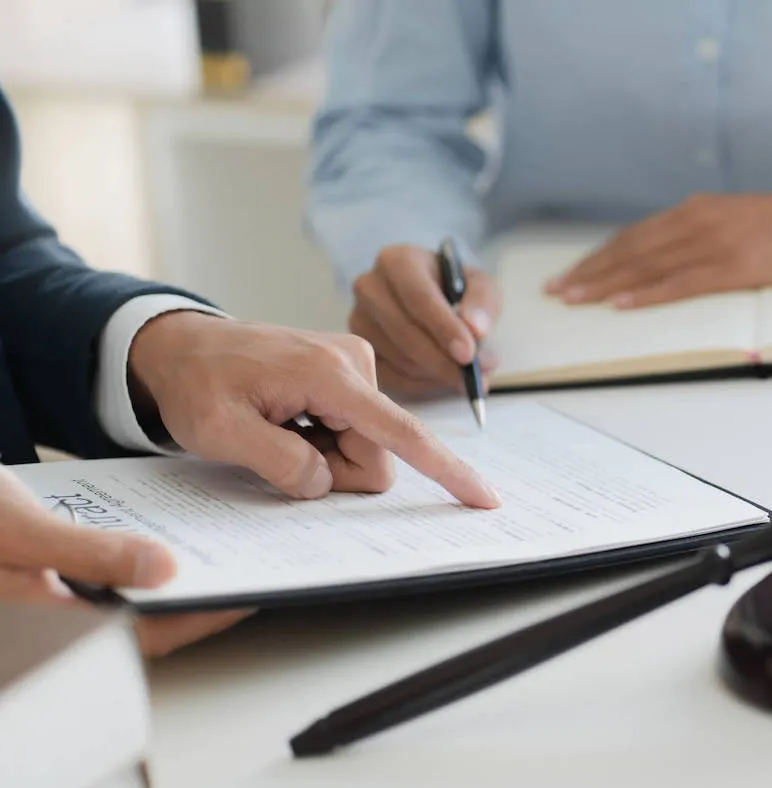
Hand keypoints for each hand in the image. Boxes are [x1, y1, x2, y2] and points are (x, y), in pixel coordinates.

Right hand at [0, 467, 249, 656]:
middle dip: (191, 602)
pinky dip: (132, 567)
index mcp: (44, 624)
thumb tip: (161, 571)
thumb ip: (91, 554)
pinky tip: (157, 543)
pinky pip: (99, 583)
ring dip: (163, 585)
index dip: (201, 619)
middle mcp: (46, 622)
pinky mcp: (39, 582)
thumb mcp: (21, 527)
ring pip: (120, 605)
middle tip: (244, 571)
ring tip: (213, 556)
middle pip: (138, 626)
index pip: (143, 638)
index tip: (248, 594)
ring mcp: (42, 603)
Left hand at [128, 311, 501, 506]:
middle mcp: (355, 363)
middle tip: (276, 449)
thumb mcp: (218, 432)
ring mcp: (354, 366)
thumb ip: (278, 462)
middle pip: (378, 454)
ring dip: (324, 455)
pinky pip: (356, 431)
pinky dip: (322, 440)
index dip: (446, 470)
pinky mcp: (348, 374)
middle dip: (335, 469)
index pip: (402, 432)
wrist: (180, 346)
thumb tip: (325, 482)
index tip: (485, 498)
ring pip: (367, 447)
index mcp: (330, 374)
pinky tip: (287, 420)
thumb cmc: (195, 383)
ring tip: (276, 430)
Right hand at [349, 244, 502, 394]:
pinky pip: (387, 376)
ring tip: (462, 375)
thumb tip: (476, 329)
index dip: (443, 328)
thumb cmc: (456, 290)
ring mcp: (358, 319)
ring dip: (433, 373)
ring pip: (397, 356)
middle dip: (440, 359)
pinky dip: (419, 384)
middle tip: (470, 379)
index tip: (467, 354)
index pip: (417, 296)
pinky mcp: (358, 349)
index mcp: (397, 260)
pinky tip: (440, 378)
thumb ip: (483, 303)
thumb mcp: (480, 286)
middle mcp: (369, 287)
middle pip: (402, 331)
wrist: (434, 298)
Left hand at [544, 184, 771, 307]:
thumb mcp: (741, 222)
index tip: (569, 274)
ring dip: (606, 284)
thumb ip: (707, 236)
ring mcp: (716, 242)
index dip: (598, 256)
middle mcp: (699, 220)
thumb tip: (675, 260)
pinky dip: (648, 294)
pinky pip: (682, 283)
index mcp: (699, 209)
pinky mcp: (737, 266)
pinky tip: (621, 304)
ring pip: (647, 265)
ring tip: (573, 299)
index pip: (635, 236)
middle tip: (554, 291)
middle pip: (631, 249)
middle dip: (589, 272)